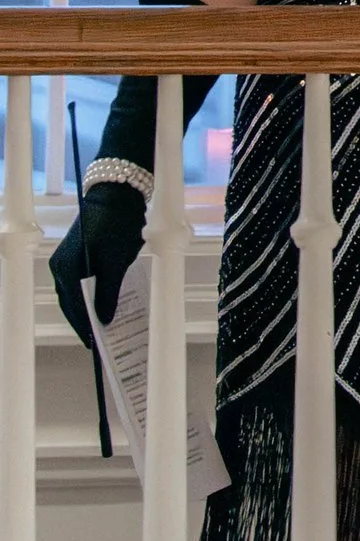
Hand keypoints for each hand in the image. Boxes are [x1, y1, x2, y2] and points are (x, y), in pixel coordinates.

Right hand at [50, 180, 146, 348]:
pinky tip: (107, 304)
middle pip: (72, 303)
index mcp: (66, 270)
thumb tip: (105, 318)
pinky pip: (84, 282)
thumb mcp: (115, 263)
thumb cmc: (115, 227)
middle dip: (86, 321)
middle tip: (100, 342)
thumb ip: (108, 293)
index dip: (84, 327)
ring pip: (77, 293)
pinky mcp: (78, 255)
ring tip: (105, 327)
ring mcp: (68, 260)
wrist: (116, 195)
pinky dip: (94, 294)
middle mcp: (61, 267)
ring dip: (90, 308)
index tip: (94, 345)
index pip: (73, 308)